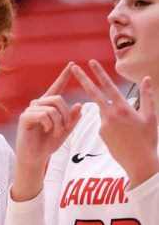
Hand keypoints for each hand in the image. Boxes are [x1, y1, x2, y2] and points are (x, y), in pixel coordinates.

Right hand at [12, 62, 81, 200]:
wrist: (35, 158)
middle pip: (58, 99)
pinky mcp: (25, 117)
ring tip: (56, 132)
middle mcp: (38, 105)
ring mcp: (30, 110)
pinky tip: (47, 131)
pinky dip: (50, 124)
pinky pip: (43, 114)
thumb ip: (73, 119)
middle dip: (66, 114)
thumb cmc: (48, 144)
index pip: (57, 87)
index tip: (72, 64)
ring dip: (59, 122)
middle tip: (65, 128)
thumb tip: (79, 104)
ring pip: (52, 107)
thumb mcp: (65, 131)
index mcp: (48, 106)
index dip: (64, 76)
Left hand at [72, 60, 158, 187]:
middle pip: (93, 93)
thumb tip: (145, 79)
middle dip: (83, 79)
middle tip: (73, 68)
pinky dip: (112, 124)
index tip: (90, 62)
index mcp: (123, 108)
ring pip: (104, 111)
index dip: (99, 73)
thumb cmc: (148, 139)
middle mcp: (111, 115)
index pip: (108, 86)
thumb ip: (147, 96)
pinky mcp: (101, 134)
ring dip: (112, 111)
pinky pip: (105, 124)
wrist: (139, 162)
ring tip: (127, 128)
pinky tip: (123, 136)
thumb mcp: (151, 116)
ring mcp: (104, 125)